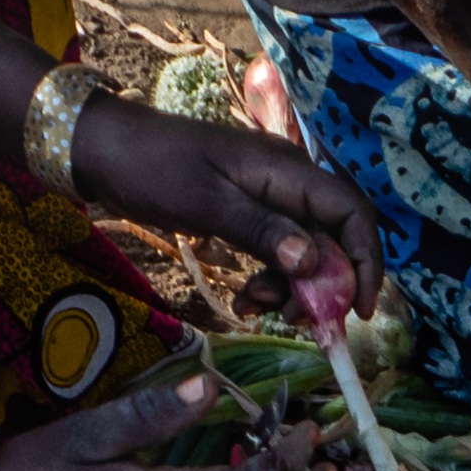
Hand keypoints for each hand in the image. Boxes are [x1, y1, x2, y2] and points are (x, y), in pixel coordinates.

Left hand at [71, 102, 384, 327]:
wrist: (103, 149)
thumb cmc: (152, 168)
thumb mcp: (206, 203)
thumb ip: (263, 231)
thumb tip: (313, 262)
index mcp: (285, 172)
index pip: (352, 213)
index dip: (366, 261)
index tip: (358, 309)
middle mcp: (287, 183)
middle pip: (333, 239)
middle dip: (323, 286)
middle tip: (297, 320)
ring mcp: (269, 198)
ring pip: (306, 253)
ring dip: (291, 289)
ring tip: (255, 308)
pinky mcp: (249, 213)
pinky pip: (278, 253)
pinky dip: (268, 281)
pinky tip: (244, 300)